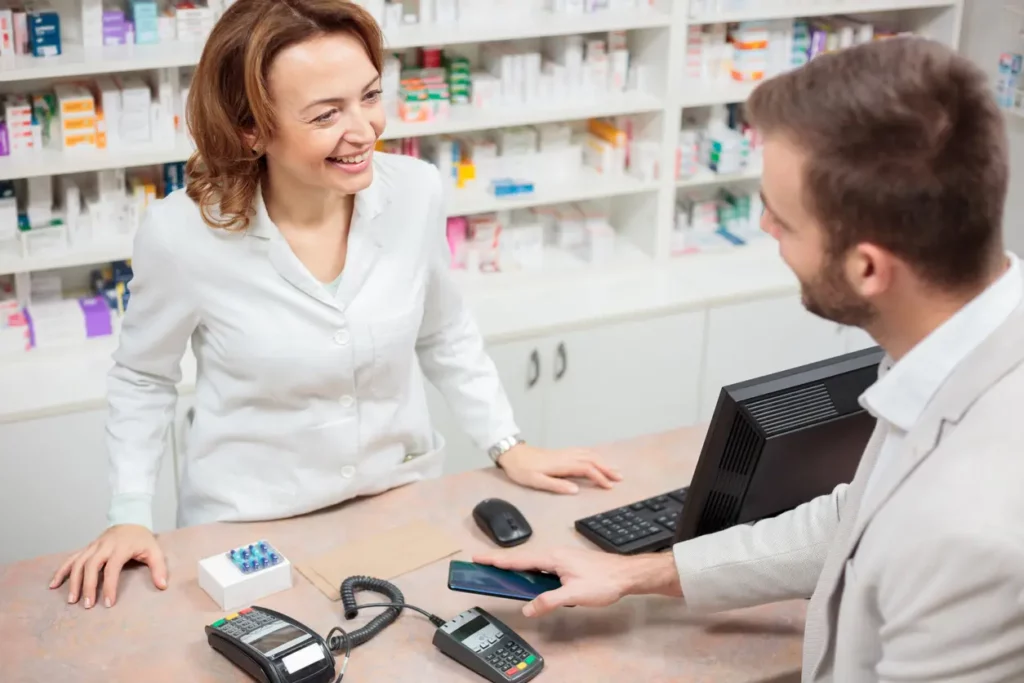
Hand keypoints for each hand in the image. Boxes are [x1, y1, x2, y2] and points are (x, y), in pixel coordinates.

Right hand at [49, 524, 167, 608]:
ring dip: (73, 581)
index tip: (109, 603)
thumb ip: (159, 568)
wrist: (130, 518)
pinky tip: (53, 584)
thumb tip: (162, 586)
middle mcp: (104, 546)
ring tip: (71, 599)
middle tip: (87, 604)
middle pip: (91, 566)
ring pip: (78, 562)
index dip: (110, 586)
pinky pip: (71, 558)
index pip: (112, 568)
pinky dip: (61, 570)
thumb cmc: (142, 538)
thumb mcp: (155, 551)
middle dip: (88, 586)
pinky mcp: (87, 547)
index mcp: (121, 548)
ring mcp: (93, 546)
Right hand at [473, 546, 681, 616]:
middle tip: (481, 566)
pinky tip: (528, 579)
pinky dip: (529, 571)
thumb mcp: (575, 594)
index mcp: (552, 558)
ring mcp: (561, 558)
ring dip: (515, 567)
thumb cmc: (605, 580)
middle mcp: (555, 554)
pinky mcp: (567, 564)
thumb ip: (549, 601)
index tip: (478, 558)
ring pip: (532, 562)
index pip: (518, 559)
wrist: (626, 574)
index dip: (496, 560)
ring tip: (499, 572)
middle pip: (521, 559)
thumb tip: (528, 608)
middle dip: (500, 562)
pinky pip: (541, 566)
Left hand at [497, 444, 621, 493]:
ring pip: (589, 454)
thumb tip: (575, 490)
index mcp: (562, 464)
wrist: (512, 454)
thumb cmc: (522, 469)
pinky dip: (594, 456)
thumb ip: (556, 485)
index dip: (599, 477)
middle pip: (592, 460)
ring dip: (603, 462)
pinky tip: (597, 459)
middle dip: (607, 468)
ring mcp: (565, 453)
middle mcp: (566, 456)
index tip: (608, 486)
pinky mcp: (562, 453)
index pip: (587, 469)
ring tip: (614, 470)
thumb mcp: (536, 481)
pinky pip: (583, 452)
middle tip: (619, 478)